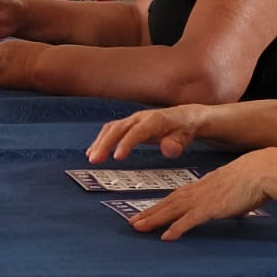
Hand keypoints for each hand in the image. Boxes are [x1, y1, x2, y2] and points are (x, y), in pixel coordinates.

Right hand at [87, 105, 206, 162]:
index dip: (126, 143)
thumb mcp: (185, 136)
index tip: (116, 157)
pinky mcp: (128, 125)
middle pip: (119, 128)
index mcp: (154, 120)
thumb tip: (168, 149)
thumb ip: (177, 143)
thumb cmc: (183, 129)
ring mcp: (132, 120)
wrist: (183, 117)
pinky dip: (100, 140)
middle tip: (95, 159)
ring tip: (92, 158)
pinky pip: (110, 130)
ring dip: (100, 142)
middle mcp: (140, 118)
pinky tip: (93, 151)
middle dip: (105, 143)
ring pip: (111, 128)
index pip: (137, 132)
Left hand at [125, 149, 276, 240]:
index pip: (177, 196)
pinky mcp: (212, 208)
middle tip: (132, 223)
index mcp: (204, 185)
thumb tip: (237, 209)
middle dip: (149, 213)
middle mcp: (199, 191)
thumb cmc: (255, 179)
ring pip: (173, 210)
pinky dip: (176, 228)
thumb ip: (232, 200)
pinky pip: (190, 220)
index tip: (147, 212)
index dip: (160, 205)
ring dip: (154, 220)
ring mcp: (204, 199)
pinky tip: (166, 236)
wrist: (262, 170)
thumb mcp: (238, 189)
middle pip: (169, 203)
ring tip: (138, 228)